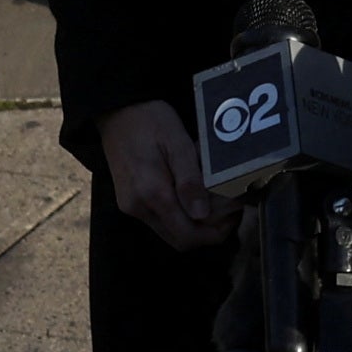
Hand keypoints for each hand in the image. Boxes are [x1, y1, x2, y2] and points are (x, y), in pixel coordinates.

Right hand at [100, 103, 226, 250]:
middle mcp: (138, 207)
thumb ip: (190, 180)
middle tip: (230, 210)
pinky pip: (160, 221)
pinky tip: (193, 196)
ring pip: (170, 233)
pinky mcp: (130, 202)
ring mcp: (132, 207)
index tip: (234, 215)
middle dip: (209, 232)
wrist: (117, 111)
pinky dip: (180, 216)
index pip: (187, 235)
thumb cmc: (150, 120)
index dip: (214, 232)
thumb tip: (202, 214)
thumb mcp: (178, 143)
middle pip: (180, 240)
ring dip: (195, 225)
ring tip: (216, 203)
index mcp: (151, 193)